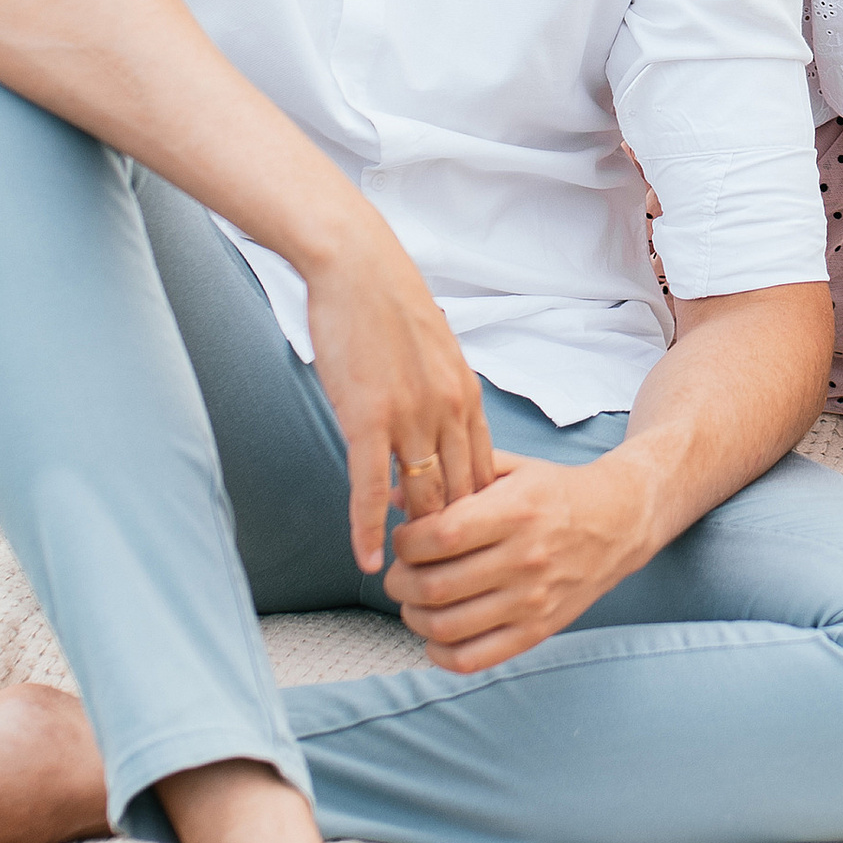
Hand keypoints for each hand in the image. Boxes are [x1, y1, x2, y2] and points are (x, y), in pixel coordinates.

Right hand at [303, 206, 495, 572]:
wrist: (358, 265)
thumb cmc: (388, 305)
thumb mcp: (433, 352)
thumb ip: (440, 393)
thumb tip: (438, 424)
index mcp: (466, 396)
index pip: (484, 473)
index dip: (479, 514)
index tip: (475, 544)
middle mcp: (449, 412)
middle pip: (461, 494)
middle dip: (456, 538)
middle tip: (446, 574)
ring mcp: (412, 418)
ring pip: (424, 497)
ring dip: (417, 541)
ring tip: (410, 577)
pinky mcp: (370, 419)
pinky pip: (372, 488)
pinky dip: (370, 529)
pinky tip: (368, 559)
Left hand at [386, 451, 652, 669]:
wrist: (619, 522)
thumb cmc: (557, 493)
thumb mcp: (511, 469)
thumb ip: (456, 476)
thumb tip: (394, 496)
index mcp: (514, 512)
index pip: (437, 537)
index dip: (405, 542)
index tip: (404, 539)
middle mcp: (523, 558)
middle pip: (433, 585)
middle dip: (399, 582)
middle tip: (400, 573)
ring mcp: (531, 600)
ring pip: (446, 625)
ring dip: (413, 617)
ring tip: (414, 602)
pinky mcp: (537, 630)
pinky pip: (474, 658)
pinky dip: (441, 653)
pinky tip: (437, 634)